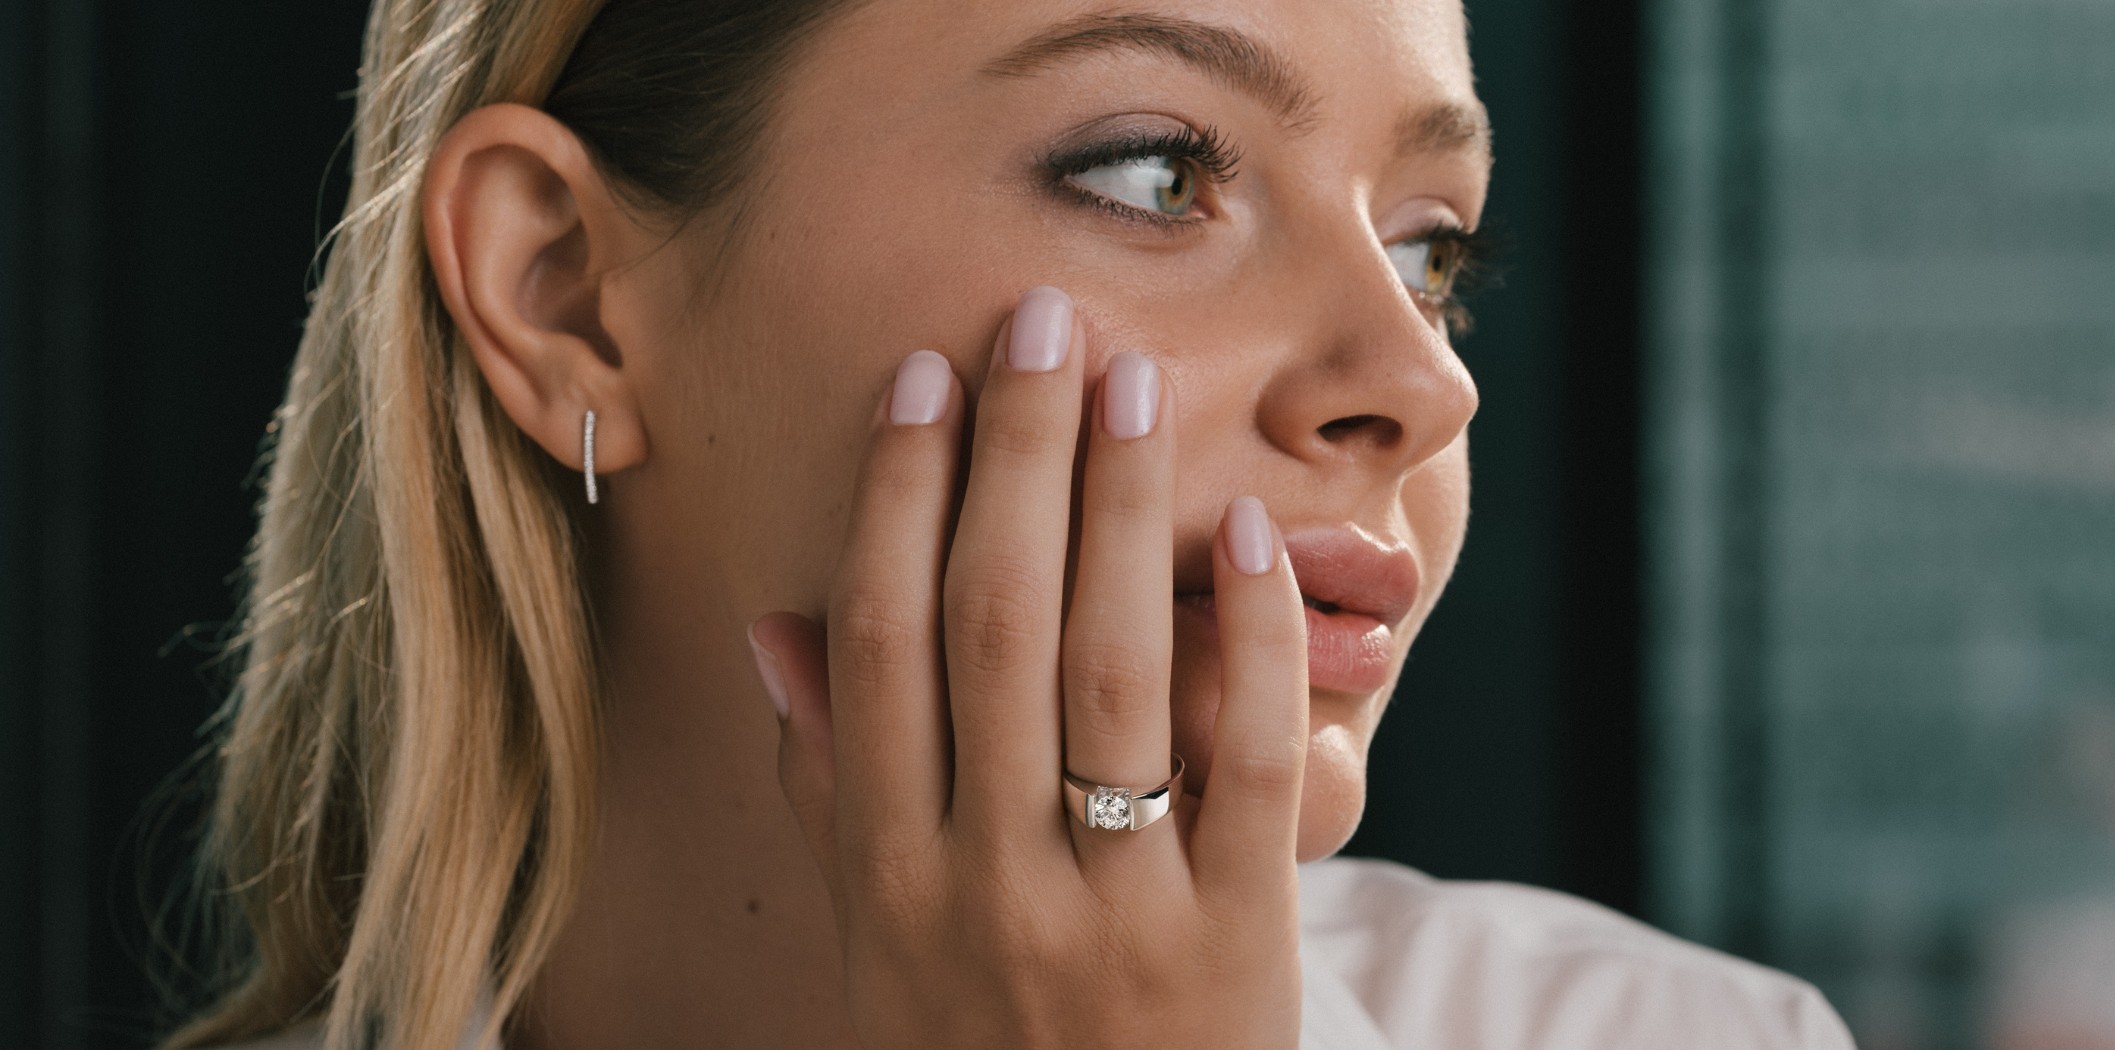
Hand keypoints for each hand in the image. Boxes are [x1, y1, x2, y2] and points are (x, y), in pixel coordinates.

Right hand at [749, 286, 1309, 1048]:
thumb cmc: (979, 1043)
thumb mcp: (874, 942)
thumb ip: (832, 789)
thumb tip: (778, 630)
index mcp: (888, 873)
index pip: (882, 641)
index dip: (900, 494)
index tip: (926, 375)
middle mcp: (986, 883)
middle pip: (993, 625)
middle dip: (1013, 456)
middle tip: (1040, 319)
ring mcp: (1113, 913)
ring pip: (1113, 671)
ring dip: (1117, 508)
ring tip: (1128, 380)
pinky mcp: (1235, 940)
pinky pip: (1251, 766)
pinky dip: (1253, 640)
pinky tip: (1245, 529)